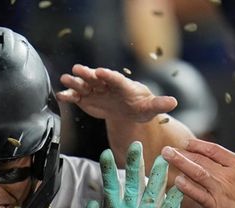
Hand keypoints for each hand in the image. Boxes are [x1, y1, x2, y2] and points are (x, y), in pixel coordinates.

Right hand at [56, 64, 176, 122]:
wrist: (128, 111)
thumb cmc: (140, 107)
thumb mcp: (150, 108)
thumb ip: (159, 104)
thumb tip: (173, 102)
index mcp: (123, 84)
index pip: (115, 78)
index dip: (109, 75)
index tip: (101, 72)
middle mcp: (106, 84)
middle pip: (96, 78)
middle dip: (87, 74)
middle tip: (78, 69)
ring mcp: (95, 90)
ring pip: (84, 84)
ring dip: (74, 82)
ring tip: (65, 79)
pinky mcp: (86, 99)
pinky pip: (76, 96)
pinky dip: (69, 95)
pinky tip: (61, 95)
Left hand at [161, 123, 234, 207]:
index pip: (215, 150)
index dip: (198, 145)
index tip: (186, 142)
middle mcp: (229, 176)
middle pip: (201, 160)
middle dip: (183, 153)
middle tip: (167, 148)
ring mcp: (222, 192)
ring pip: (196, 174)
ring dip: (180, 164)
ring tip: (165, 157)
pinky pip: (197, 195)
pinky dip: (186, 187)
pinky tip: (176, 181)